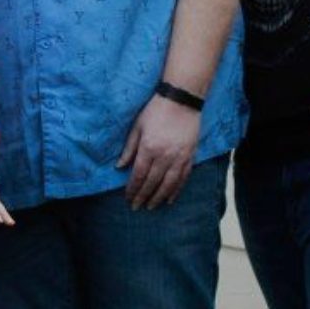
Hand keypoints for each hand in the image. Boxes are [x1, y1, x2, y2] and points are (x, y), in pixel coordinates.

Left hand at [117, 93, 200, 208]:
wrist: (181, 101)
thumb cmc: (155, 111)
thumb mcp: (137, 127)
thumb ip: (129, 149)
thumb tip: (119, 167)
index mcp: (148, 148)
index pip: (138, 175)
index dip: (132, 189)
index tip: (128, 198)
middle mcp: (164, 156)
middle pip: (152, 182)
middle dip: (143, 196)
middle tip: (137, 207)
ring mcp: (179, 157)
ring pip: (168, 184)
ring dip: (159, 197)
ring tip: (151, 207)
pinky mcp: (190, 156)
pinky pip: (183, 178)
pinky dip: (176, 190)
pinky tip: (170, 199)